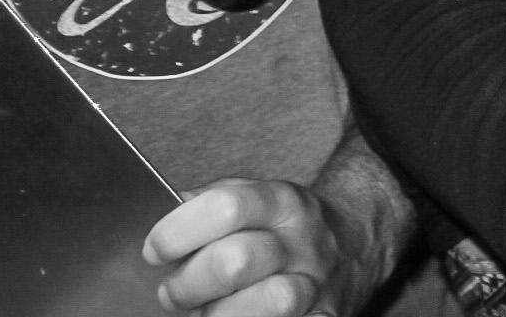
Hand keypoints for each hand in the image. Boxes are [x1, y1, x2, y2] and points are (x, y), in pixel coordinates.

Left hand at [146, 178, 346, 316]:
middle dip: (188, 285)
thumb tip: (154, 213)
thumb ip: (207, 205)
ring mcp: (316, 283)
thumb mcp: (253, 199)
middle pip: (237, 261)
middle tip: (174, 292)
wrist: (351, 247)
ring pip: (269, 304)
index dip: (178, 232)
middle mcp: (302, 240)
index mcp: (281, 202)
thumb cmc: (280, 228)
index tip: (155, 250)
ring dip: (221, 315)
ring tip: (207, 313)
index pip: (227, 207)